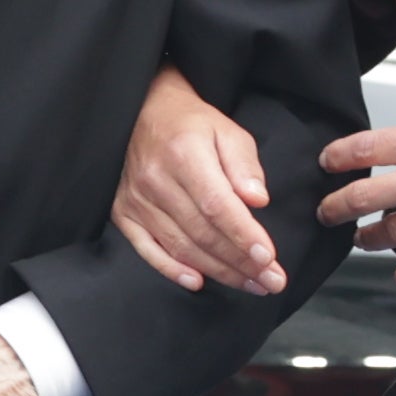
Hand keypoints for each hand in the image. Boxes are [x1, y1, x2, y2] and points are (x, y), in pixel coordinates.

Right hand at [115, 65, 280, 293]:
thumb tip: (257, 201)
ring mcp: (136, 199)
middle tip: (272, 281)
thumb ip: (244, 165)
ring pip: (181, 246)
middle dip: (241, 262)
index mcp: (184, 154)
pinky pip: (147, 250)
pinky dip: (172, 270)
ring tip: (251, 283)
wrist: (142, 111)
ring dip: (218, 271)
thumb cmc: (190, 123)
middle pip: (202, 232)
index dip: (243, 235)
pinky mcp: (123, 212)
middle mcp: (156, 180)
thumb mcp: (227, 130)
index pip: (217, 205)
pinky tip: (198, 282)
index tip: (269, 258)